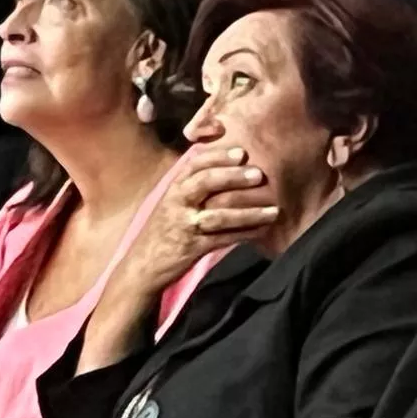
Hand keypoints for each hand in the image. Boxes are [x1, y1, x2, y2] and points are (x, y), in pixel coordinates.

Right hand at [118, 147, 276, 296]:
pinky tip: (263, 230)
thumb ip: (192, 185)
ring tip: (273, 209)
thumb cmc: (163, 230)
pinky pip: (224, 239)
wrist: (143, 265)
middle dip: (234, 177)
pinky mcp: (193, 248)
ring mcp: (185, 226)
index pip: (194, 164)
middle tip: (259, 174)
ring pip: (219, 215)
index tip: (241, 152)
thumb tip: (222, 167)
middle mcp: (177, 203)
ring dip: (248, 212)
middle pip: (205, 183)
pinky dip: (245, 234)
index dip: (218, 156)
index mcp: (173, 189)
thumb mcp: (171, 202)